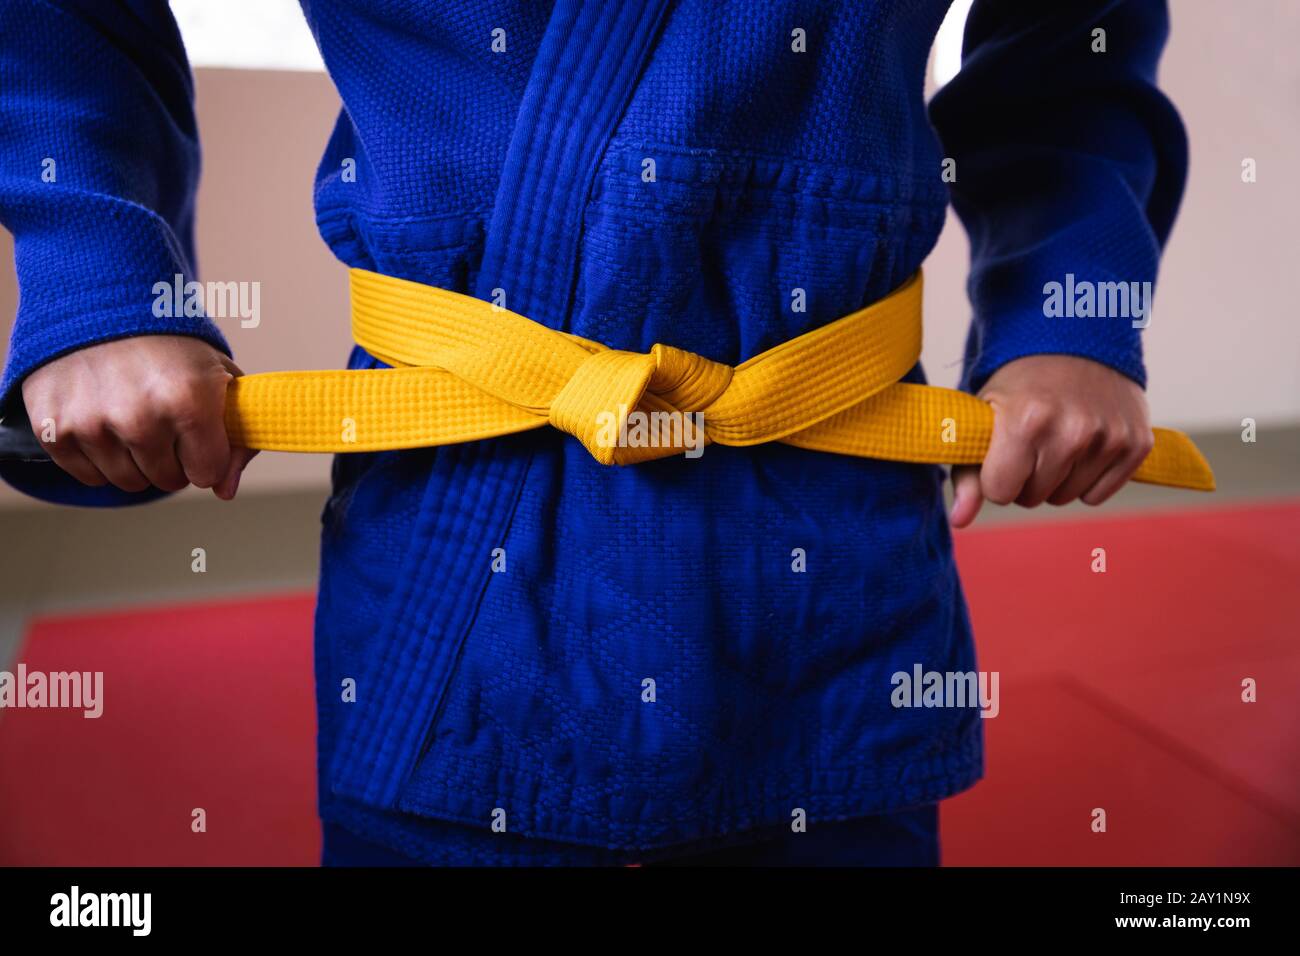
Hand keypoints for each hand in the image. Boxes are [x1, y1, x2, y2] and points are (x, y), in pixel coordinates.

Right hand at [21, 335, 256, 498]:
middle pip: (168, 480)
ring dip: (136, 460)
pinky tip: (105, 422)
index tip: (199, 435)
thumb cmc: (172, 347)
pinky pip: (88, 476)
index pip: (207, 473)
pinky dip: (99, 458)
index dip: (206, 456)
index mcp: (189, 402)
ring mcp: (93, 424)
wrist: (100, 303)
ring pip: (129, 482)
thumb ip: (237, 439)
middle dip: (174, 458)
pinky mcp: (55, 428)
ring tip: (134, 418)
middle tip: (165, 421)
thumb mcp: (221, 379)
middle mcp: (139, 417)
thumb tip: (225, 492)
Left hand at [949, 354, 1153, 527]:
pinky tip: (1082, 447)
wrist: (1076, 341)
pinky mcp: (1136, 444)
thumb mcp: (983, 418)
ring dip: (1055, 480)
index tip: (1000, 452)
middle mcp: (1072, 431)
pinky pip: (1097, 495)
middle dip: (1024, 478)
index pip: (1000, 492)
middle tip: (1028, 443)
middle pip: (1033, 498)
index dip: (995, 476)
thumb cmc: (1019, 385)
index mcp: (1026, 421)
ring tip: (1054, 441)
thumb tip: (959, 520)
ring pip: (1065, 498)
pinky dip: (1086, 480)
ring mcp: (1109, 438)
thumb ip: (966, 472)